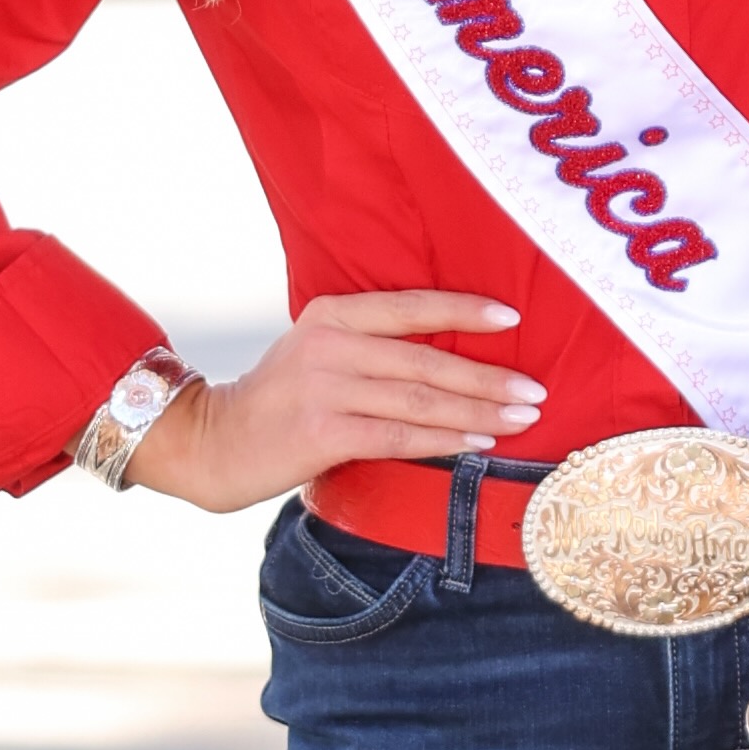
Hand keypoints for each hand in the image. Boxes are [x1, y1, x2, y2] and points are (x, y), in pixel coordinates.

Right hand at [125, 291, 544, 512]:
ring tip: (522, 418)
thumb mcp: (317, 350)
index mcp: (332, 313)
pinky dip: (444, 439)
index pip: (412, 305)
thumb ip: (370, 345)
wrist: (211, 442)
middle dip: (489, 377)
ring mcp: (325, 388)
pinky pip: (398, 435)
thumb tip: (452, 354)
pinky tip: (478, 444)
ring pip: (420, 399)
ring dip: (478, 411)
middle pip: (427, 359)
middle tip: (537, 390)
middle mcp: (329, 344)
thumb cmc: (278, 400)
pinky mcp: (322, 433)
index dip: (465, 310)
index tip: (514, 319)